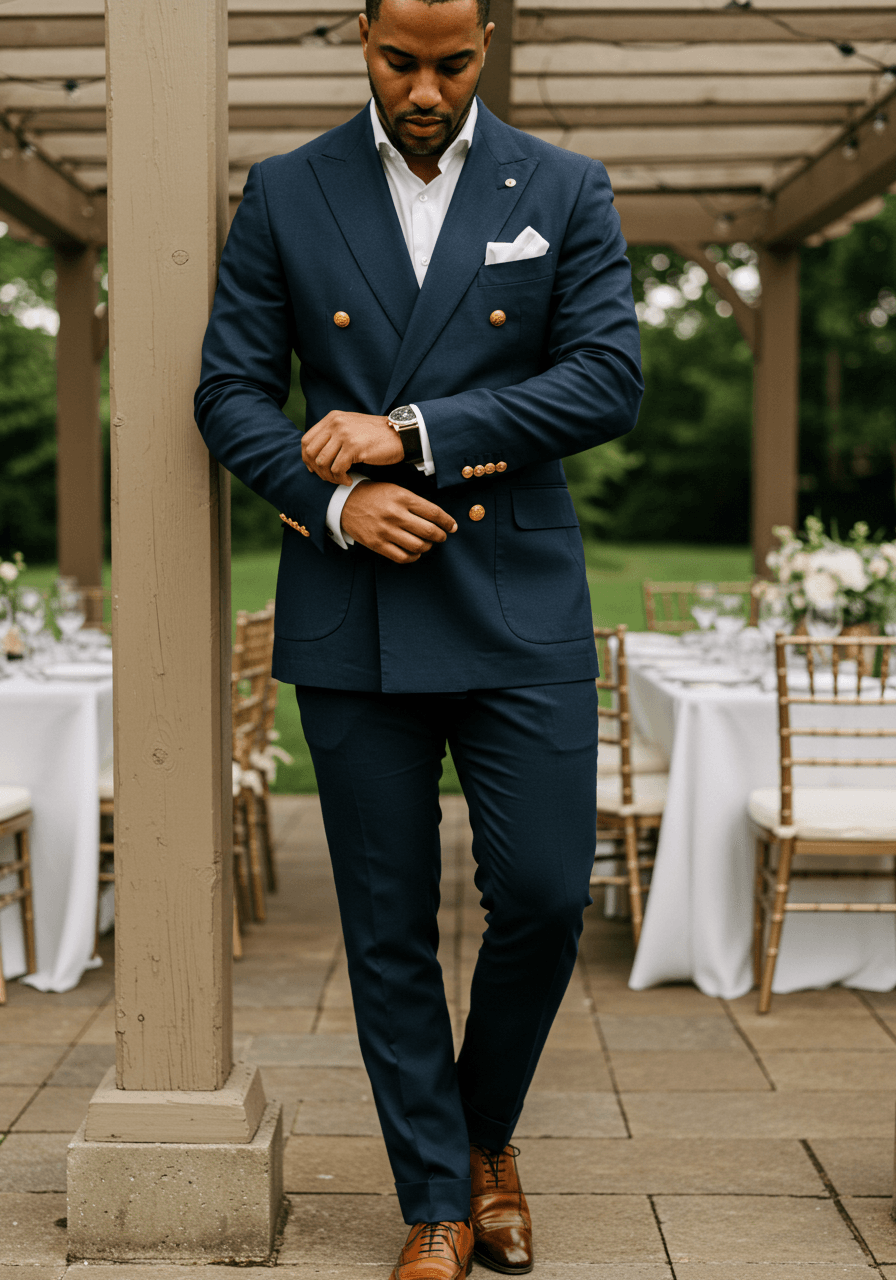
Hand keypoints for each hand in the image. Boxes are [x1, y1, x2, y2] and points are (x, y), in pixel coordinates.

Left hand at [302, 411, 403, 484]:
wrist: (401, 435)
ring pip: (322, 462)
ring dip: (329, 477)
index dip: (307, 459)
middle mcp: (336, 423)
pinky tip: (349, 480)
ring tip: (341, 479)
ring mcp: (344, 434)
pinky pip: (337, 469)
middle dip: (318, 471)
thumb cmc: (376, 435)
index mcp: (332, 418)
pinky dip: (341, 479)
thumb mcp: (350, 427)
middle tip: (330, 478)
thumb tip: (314, 456)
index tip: (315, 469)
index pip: (307, 440)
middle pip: (311, 453)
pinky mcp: (354, 447)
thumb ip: (333, 435)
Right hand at [341, 482, 456, 563]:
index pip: (434, 512)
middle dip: (441, 536)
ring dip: (428, 547)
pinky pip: (402, 557)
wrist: (345, 502)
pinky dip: (414, 557)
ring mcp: (385, 530)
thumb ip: (416, 503)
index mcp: (402, 498)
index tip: (453, 526)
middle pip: (429, 531)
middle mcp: (395, 514)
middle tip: (442, 536)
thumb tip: (439, 518)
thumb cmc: (375, 495)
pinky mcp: (377, 544)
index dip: (447, 522)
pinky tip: (415, 552)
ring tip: (427, 543)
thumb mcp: (396, 490)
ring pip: (418, 546)